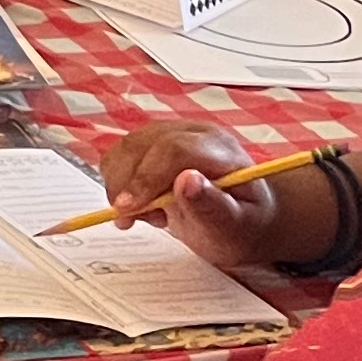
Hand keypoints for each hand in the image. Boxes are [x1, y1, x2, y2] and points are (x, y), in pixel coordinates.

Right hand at [94, 118, 301, 271]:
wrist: (242, 218)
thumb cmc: (240, 226)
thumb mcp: (233, 227)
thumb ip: (212, 206)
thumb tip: (187, 181)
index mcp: (219, 149)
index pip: (174, 149)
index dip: (146, 177)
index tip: (129, 209)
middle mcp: (193, 133)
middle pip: (142, 145)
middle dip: (126, 184)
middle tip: (128, 220)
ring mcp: (170, 134)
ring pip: (126, 148)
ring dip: (120, 184)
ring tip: (145, 214)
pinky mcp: (152, 143)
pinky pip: (120, 155)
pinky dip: (118, 181)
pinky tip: (141, 203)